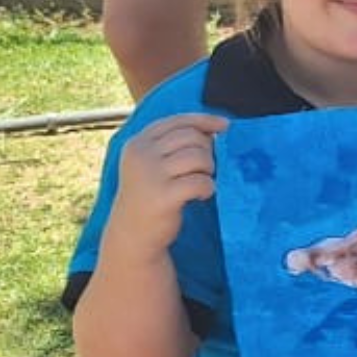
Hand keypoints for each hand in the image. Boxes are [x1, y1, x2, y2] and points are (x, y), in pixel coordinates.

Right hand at [114, 113, 227, 253]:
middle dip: (207, 150)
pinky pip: (201, 181)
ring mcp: (150, 175)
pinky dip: (208, 187)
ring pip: (198, 156)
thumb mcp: (151, 164)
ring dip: (209, 169)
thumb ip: (172, 144)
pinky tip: (202, 195)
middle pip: (191, 137)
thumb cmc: (149, 195)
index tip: (225, 125)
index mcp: (137, 143)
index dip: (204, 120)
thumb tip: (213, 129)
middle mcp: (141, 155)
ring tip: (202, 181)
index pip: (177, 121)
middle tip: (205, 169)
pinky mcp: (163, 196)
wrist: (132, 235)